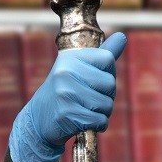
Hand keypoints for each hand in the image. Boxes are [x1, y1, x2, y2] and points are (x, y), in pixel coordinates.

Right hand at [9, 32, 126, 161]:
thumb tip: (122, 36)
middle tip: (91, 100)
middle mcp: (66, 72)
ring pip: (107, 104)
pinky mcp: (67, 114)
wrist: (39, 119)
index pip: (107, 59)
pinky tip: (87, 123)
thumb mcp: (79, 69)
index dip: (109, 73)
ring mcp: (65, 93)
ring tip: (88, 111)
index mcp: (70, 57)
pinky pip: (100, 120)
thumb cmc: (65, 92)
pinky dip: (99, 125)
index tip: (97, 81)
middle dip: (107, 96)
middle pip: (110, 83)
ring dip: (103, 113)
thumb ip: (102, 55)